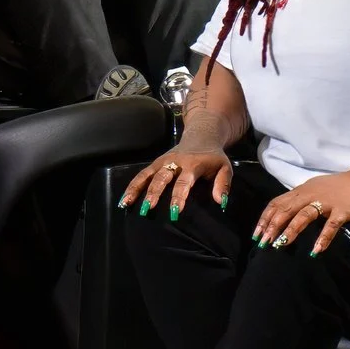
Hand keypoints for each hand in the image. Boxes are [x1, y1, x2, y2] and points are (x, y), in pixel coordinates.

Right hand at [120, 145, 234, 218]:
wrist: (201, 137)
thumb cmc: (213, 157)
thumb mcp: (225, 167)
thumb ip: (222, 184)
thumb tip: (219, 201)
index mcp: (192, 164)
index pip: (184, 182)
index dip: (179, 197)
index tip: (175, 212)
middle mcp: (174, 162)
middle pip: (161, 178)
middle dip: (154, 193)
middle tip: (148, 208)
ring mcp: (162, 162)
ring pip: (147, 175)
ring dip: (136, 189)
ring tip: (127, 203)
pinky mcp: (155, 163)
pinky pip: (142, 175)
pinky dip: (133, 186)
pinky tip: (125, 199)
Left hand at [254, 171, 349, 256]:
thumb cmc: (335, 187)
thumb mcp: (312, 189)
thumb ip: (297, 199)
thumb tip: (279, 214)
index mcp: (300, 191)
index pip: (277, 204)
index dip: (265, 219)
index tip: (256, 234)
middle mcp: (309, 195)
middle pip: (286, 210)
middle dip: (273, 226)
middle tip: (264, 242)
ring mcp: (326, 203)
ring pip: (304, 216)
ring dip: (291, 230)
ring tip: (281, 244)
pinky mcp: (342, 211)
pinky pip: (331, 225)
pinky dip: (323, 237)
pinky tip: (316, 250)